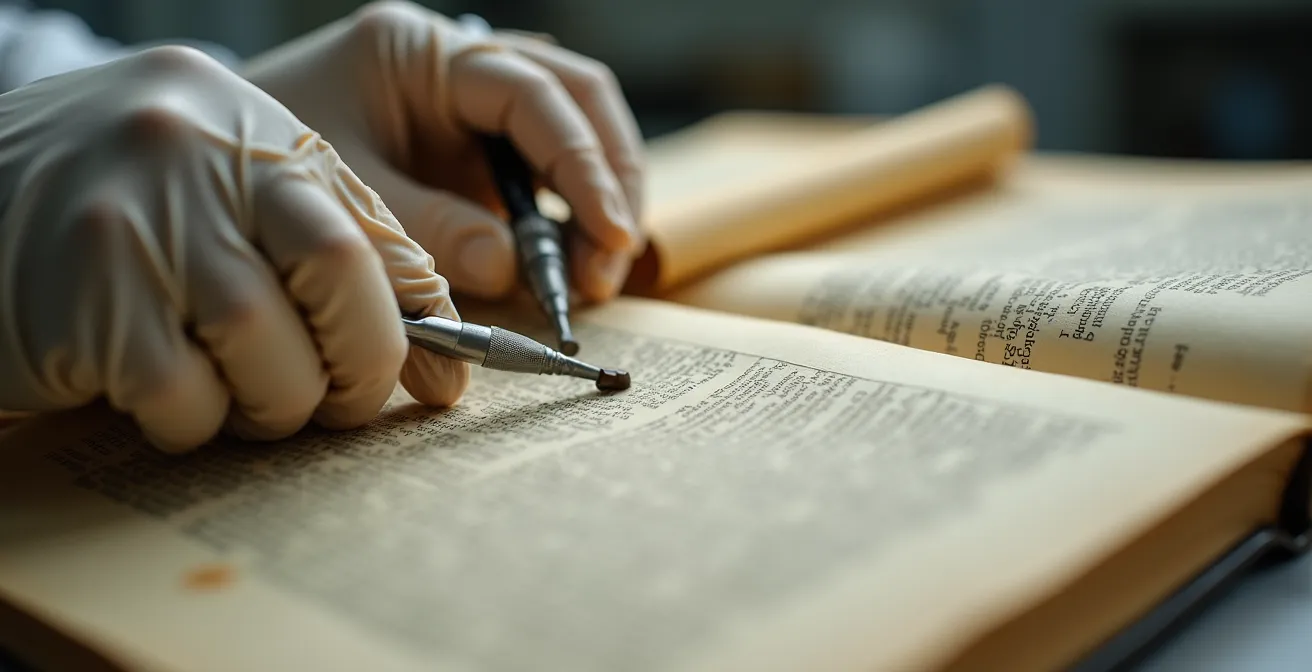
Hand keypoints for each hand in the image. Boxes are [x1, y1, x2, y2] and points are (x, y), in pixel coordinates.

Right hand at [0, 46, 467, 452]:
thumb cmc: (111, 217)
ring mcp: (136, 228)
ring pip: (271, 357)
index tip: (444, 375)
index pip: (368, 229)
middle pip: (341, 276)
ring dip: (273, 406)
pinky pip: (187, 401)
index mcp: (246, 128)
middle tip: (342, 401)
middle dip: (363, 365)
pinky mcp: (83, 306)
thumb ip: (326, 246)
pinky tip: (163, 397)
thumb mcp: (220, 196)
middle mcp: (195, 156)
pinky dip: (194, 423)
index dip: (419, 316)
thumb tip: (445, 351)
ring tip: (239, 397)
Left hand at [242, 0, 645, 303]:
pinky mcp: (470, 151)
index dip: (583, 163)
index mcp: (420, 52)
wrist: (214, 170)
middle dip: (607, 177)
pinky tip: (566, 263)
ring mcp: (469, 108)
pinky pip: (539, 172)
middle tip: (611, 259)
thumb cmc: (265, 169)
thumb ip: (428, 229)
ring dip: (594, 200)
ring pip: (571, 131)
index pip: (533, 94)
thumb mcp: (345, 197)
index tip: (609, 232)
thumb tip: (510, 267)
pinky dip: (562, 217)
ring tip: (592, 276)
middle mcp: (457, 67)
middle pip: (575, 99)